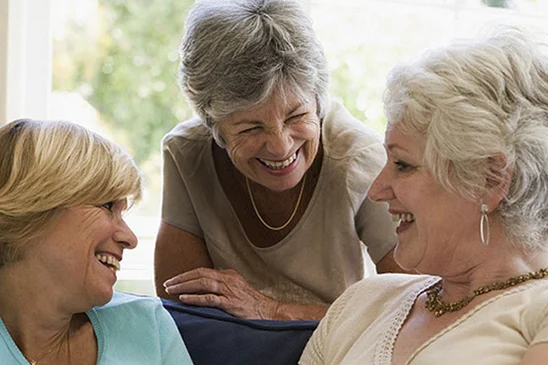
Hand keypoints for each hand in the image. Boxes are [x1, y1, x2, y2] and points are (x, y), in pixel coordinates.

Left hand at [163, 268, 278, 318]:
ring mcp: (229, 290)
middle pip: (200, 274)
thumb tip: (206, 285)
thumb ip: (223, 284)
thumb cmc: (252, 302)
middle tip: (168, 283)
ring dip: (184, 286)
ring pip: (202, 283)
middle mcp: (228, 279)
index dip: (187, 274)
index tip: (175, 280)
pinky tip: (184, 299)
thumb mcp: (237, 287)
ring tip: (171, 290)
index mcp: (229, 274)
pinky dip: (194, 298)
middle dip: (182, 278)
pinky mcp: (230, 303)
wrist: (268, 311)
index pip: (203, 271)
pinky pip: (209, 298)